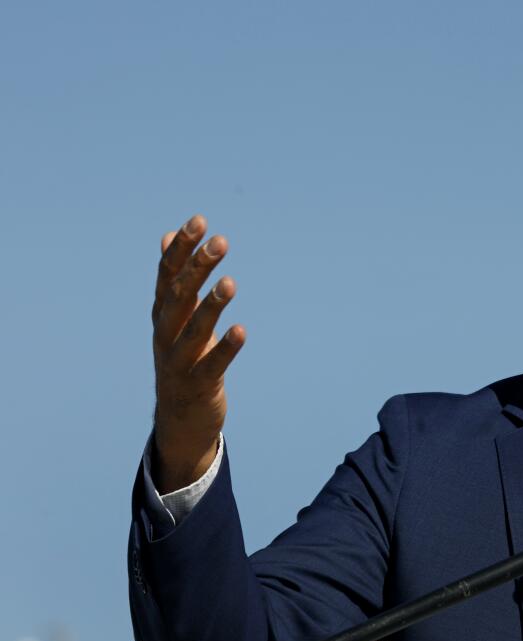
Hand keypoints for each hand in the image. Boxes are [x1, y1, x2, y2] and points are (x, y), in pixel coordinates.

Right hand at [151, 214, 244, 491]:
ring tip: (230, 283)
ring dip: (211, 305)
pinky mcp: (198, 385)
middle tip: (220, 242)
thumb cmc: (182, 358)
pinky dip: (225, 348)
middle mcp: (165, 335)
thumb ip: (175, 278)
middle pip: (179, 296)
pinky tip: (241, 331)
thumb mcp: (175, 318)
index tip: (198, 221)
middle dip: (198, 268)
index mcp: (163, 315)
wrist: (179, 419)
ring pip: (193, 330)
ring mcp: (179, 361)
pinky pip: (212, 365)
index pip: (168, 275)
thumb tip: (167, 237)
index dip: (181, 249)